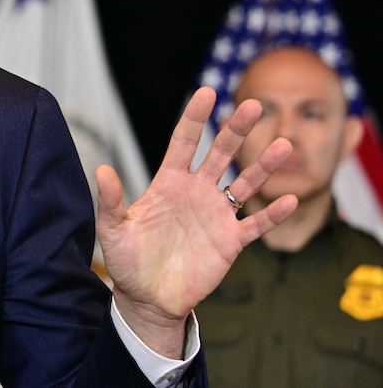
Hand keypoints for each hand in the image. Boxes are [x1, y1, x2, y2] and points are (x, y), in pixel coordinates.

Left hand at [94, 86, 296, 357]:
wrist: (147, 298)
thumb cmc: (127, 261)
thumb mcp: (113, 230)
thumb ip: (110, 201)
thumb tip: (101, 171)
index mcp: (168, 183)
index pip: (184, 142)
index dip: (195, 118)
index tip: (207, 92)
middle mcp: (196, 192)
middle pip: (220, 154)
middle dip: (236, 130)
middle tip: (255, 106)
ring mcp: (215, 216)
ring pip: (245, 184)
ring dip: (263, 166)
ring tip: (283, 146)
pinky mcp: (230, 242)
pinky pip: (255, 224)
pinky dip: (272, 214)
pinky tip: (289, 199)